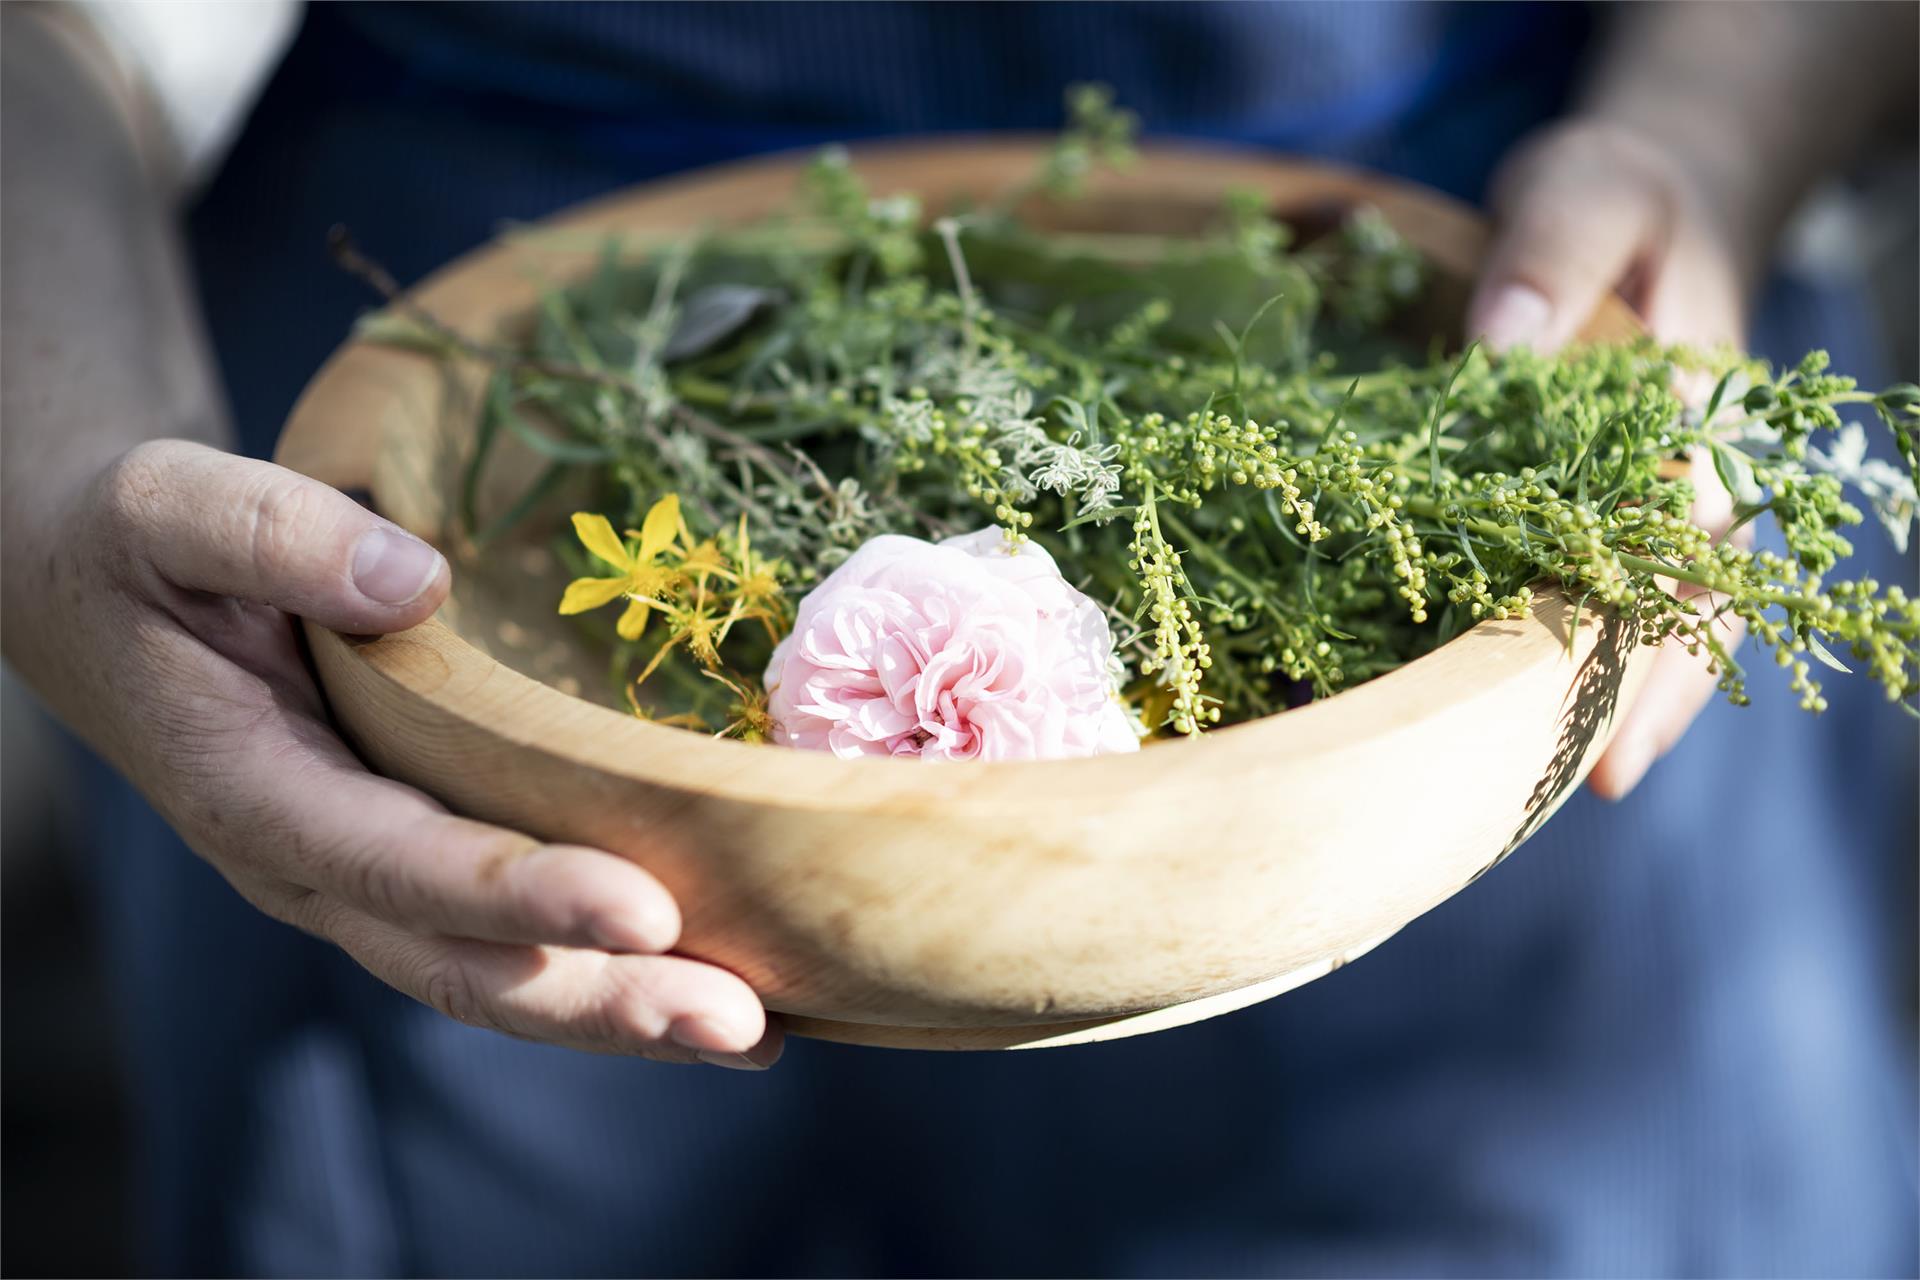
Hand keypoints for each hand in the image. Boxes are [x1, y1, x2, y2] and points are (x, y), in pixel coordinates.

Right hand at [20, 439, 779, 1068]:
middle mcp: (314, 865)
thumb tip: (411, 581)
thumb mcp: (163, 507)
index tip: (642, 909)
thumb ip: (269, 535)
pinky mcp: (412, 863)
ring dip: (623, 1012)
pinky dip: (608, 973)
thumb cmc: (134, 547)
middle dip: (601, 1001)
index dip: (517, 894)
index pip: (395, 862)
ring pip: (496, 978)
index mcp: (253, 790)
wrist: (98, 594)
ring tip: (755, 1034)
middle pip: (462, 966)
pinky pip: (511, 941)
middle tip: (736, 1024)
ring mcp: (365, 879)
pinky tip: (719, 988)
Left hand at [1467, 119, 1750, 799]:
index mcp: (1705, 409)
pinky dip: (1569, 655)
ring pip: (1657, 617)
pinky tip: (1512, 721)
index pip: (1687, 533)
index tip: (1618, 703)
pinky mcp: (1609, 513)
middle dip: (1648, 691)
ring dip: (1615, 696)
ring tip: (1556, 786)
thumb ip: (1549, 258)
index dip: (1654, 620)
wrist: (1641, 210)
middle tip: (1596, 777)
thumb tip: (1501, 347)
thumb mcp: (1586, 197)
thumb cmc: (1618, 203)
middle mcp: (1698, 474)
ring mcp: (1660, 503)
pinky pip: (1603, 595)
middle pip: (1692, 602)